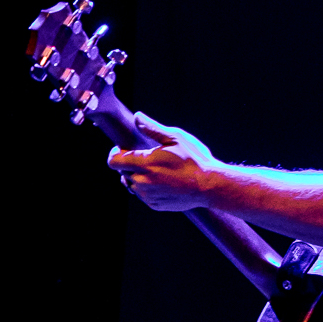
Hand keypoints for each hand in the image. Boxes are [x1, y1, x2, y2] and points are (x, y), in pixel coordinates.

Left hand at [107, 113, 224, 210]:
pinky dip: (147, 188)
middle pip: (122, 172)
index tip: (123, 149)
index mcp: (145, 164)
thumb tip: (137, 117)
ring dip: (137, 176)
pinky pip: (142, 195)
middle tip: (146, 157)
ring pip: (131, 184)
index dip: (115, 153)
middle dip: (129, 164)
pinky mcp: (153, 204)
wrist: (208, 185)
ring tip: (157, 170)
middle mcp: (142, 182)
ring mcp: (147, 195)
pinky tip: (163, 181)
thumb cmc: (194, 159)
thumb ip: (152, 128)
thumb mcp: (175, 137)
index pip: (113, 161)